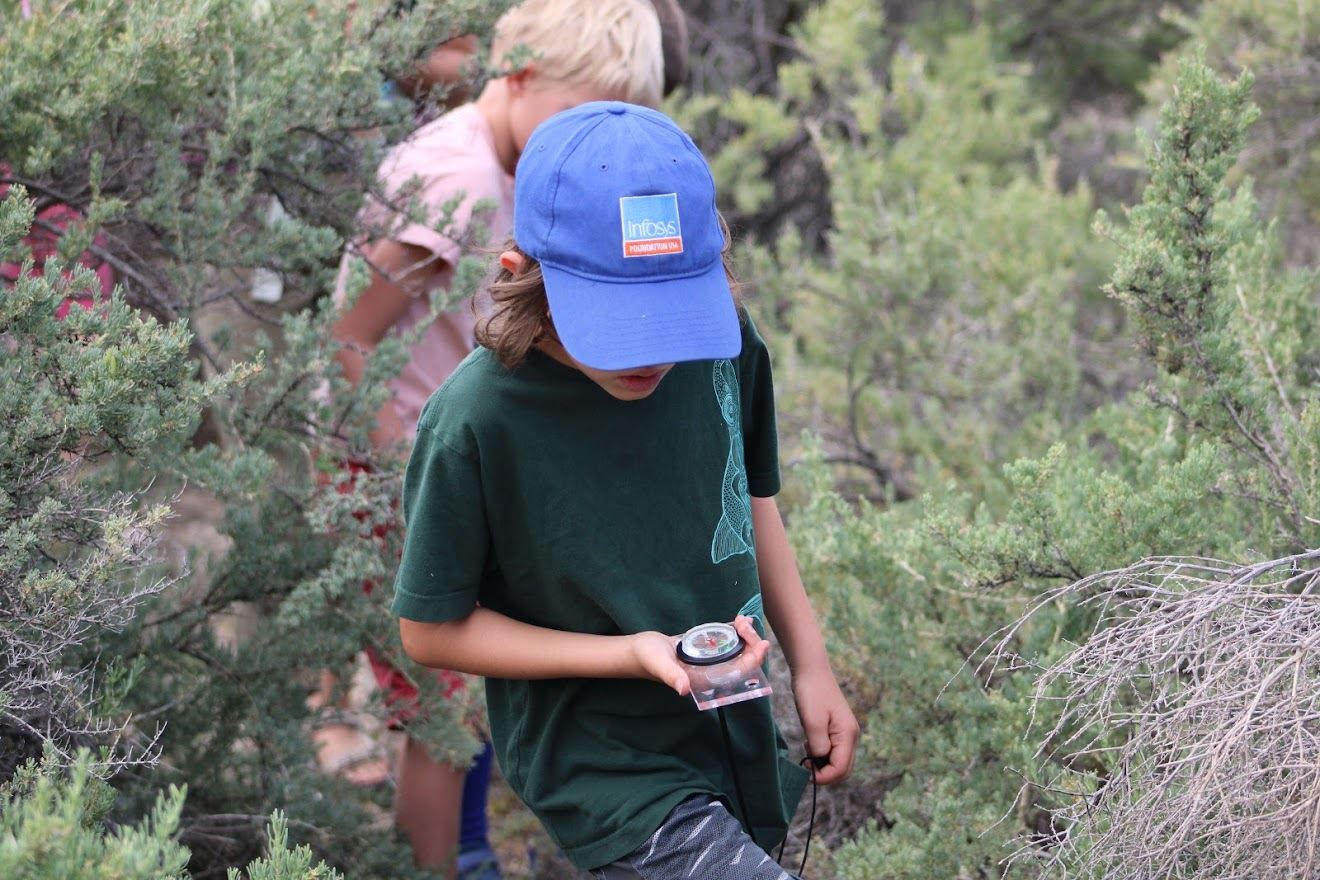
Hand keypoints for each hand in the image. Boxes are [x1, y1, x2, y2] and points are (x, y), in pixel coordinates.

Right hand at [631, 616, 770, 696]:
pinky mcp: (704, 649)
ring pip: (736, 650)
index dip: (753, 660)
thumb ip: (671, 676)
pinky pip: (725, 642)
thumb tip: (683, 689)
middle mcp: (710, 672)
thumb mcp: (659, 665)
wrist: (637, 651)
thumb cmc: (647, 659)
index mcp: (705, 679)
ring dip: (744, 636)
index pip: (737, 673)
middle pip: (741, 661)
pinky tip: (738, 621)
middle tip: (746, 624)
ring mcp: (708, 660)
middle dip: (750, 643)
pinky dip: (734, 632)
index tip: (762, 643)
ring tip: (743, 620)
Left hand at [792, 666, 858, 784]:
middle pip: (843, 768)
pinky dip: (822, 753)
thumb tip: (820, 760)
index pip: (842, 768)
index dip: (825, 777)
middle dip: (825, 773)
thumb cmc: (811, 693)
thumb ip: (818, 745)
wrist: (811, 670)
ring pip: (838, 760)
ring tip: (807, 751)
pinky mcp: (837, 728)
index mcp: (848, 735)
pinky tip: (809, 743)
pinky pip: (833, 749)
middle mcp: (851, 735)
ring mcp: (845, 732)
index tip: (806, 770)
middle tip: (806, 764)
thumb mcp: (812, 721)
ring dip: (823, 763)